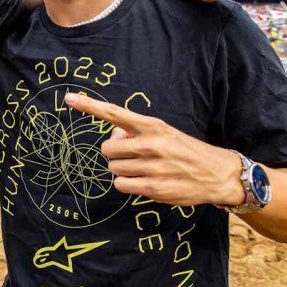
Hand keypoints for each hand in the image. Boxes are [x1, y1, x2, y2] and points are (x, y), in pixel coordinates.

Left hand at [64, 93, 244, 206]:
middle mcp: (151, 144)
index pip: (114, 113)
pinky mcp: (154, 188)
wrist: (217, 174)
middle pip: (107, 149)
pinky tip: (145, 182)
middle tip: (134, 156)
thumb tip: (113, 137)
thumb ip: (135, 132)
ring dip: (123, 170)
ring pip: (113, 169)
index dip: (89, 106)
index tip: (68, 97)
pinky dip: (127, 185)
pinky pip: (121, 185)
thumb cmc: (184, 150)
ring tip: (145, 169)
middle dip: (115, 154)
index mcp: (152, 125)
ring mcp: (152, 167)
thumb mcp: (163, 132)